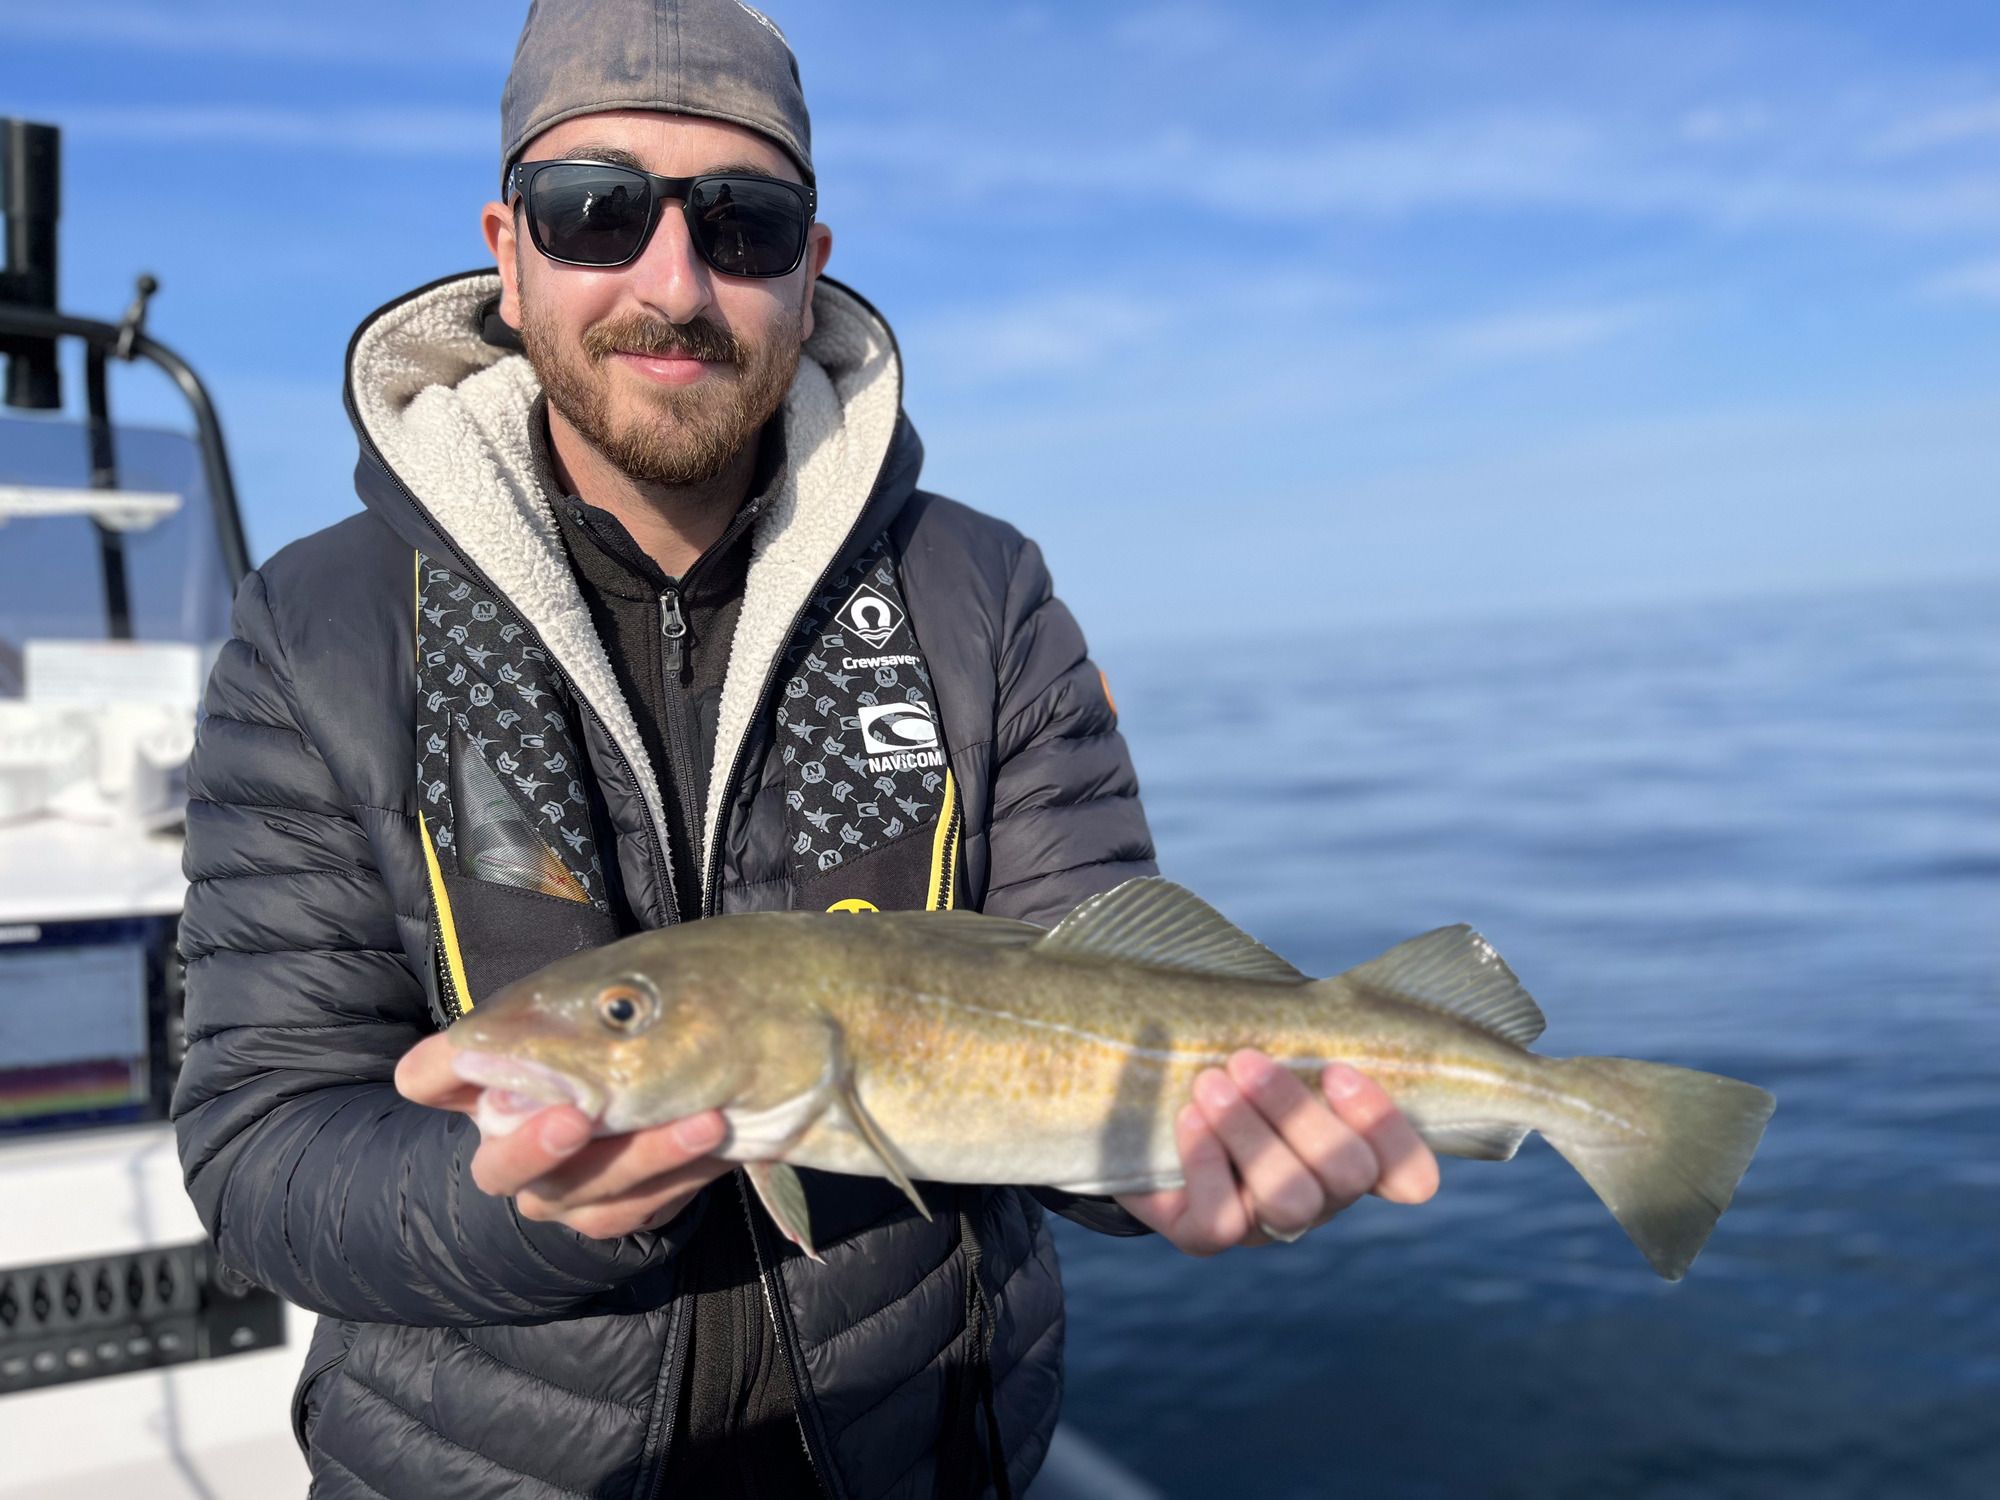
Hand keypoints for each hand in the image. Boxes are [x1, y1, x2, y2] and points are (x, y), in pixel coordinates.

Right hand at [393, 1031, 733, 1239]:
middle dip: (536, 1147)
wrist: (687, 1077)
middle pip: (498, 1167)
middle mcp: (509, 1145)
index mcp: (491, 1085)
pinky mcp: (607, 1213)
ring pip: (580, 1194)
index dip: (437, 1071)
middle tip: (577, 1118)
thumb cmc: (628, 1028)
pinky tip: (717, 1143)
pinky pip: (635, 1209)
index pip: (428, 1078)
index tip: (468, 1053)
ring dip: (644, 1157)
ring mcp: (557, 1189)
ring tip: (705, 1122)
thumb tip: (618, 995)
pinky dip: (678, 1175)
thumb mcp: (605, 1003)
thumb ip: (591, 1001)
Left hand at [1112, 1049, 1438, 1255]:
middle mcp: (1318, 1199)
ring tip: (1210, 1083)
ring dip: (1252, 1133)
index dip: (1386, 1128)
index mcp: (1347, 1155)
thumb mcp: (1268, 1048)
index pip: (1410, 1175)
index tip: (1336, 1070)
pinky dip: (1206, 1161)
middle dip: (1296, 1110)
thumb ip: (1303, 1035)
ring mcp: (1264, 1225)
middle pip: (1346, 1174)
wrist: (1139, 1114)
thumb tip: (1319, 999)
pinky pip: (1222, 1220)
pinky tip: (1188, 1117)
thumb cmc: (1222, 1068)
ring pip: (1290, 1200)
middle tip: (1244, 1059)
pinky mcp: (1204, 1236)